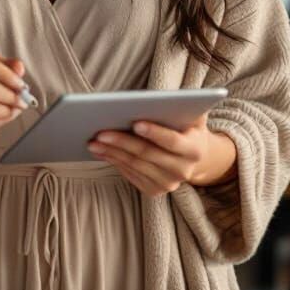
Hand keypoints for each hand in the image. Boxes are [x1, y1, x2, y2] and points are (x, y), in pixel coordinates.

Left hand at [87, 113, 236, 195]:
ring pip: (135, 166)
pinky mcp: (155, 191)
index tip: (135, 123)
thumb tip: (161, 98)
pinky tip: (101, 151)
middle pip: (147, 154)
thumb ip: (183, 106)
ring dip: (112, 153)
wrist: (193, 157)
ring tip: (94, 141)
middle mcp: (183, 171)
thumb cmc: (187, 127)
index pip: (173, 142)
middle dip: (122, 142)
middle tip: (101, 132)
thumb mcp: (193, 114)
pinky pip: (130, 175)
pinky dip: (114, 162)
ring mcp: (168, 184)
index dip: (154, 133)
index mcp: (195, 150)